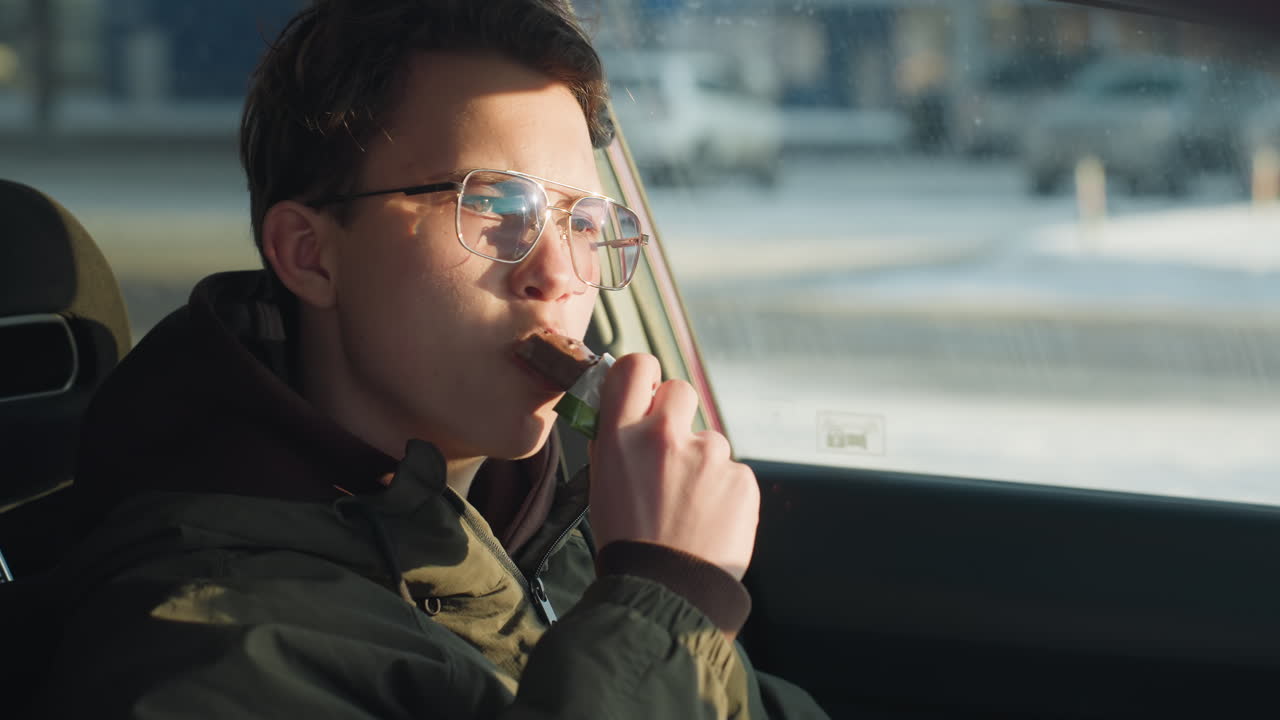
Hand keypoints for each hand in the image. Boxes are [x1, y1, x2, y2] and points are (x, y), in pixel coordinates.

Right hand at [588, 353, 758, 580]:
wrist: (666, 590)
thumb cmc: (628, 540)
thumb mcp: (602, 482)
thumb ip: (613, 439)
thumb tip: (623, 406)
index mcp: (622, 436)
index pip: (636, 365)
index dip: (643, 375)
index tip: (645, 391)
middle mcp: (665, 436)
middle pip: (680, 390)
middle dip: (676, 414)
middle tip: (670, 450)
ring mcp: (708, 456)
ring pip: (708, 439)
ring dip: (700, 462)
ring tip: (688, 505)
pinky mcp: (741, 478)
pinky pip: (731, 471)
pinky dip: (722, 490)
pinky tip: (708, 517)